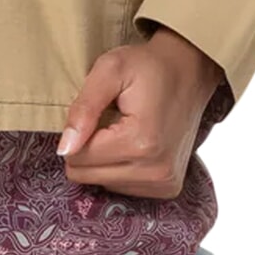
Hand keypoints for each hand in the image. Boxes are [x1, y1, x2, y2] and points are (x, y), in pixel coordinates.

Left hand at [56, 26, 223, 197]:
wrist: (190, 70)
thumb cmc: (148, 66)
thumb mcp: (109, 71)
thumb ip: (83, 108)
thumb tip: (64, 148)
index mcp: (139, 142)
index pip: (77, 158)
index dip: (76, 132)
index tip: (96, 111)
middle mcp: (155, 171)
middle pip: (87, 176)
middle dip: (88, 148)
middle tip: (108, 120)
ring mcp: (164, 183)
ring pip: (103, 184)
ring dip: (105, 159)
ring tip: (124, 129)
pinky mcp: (168, 188)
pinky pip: (122, 188)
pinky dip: (120, 167)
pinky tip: (134, 143)